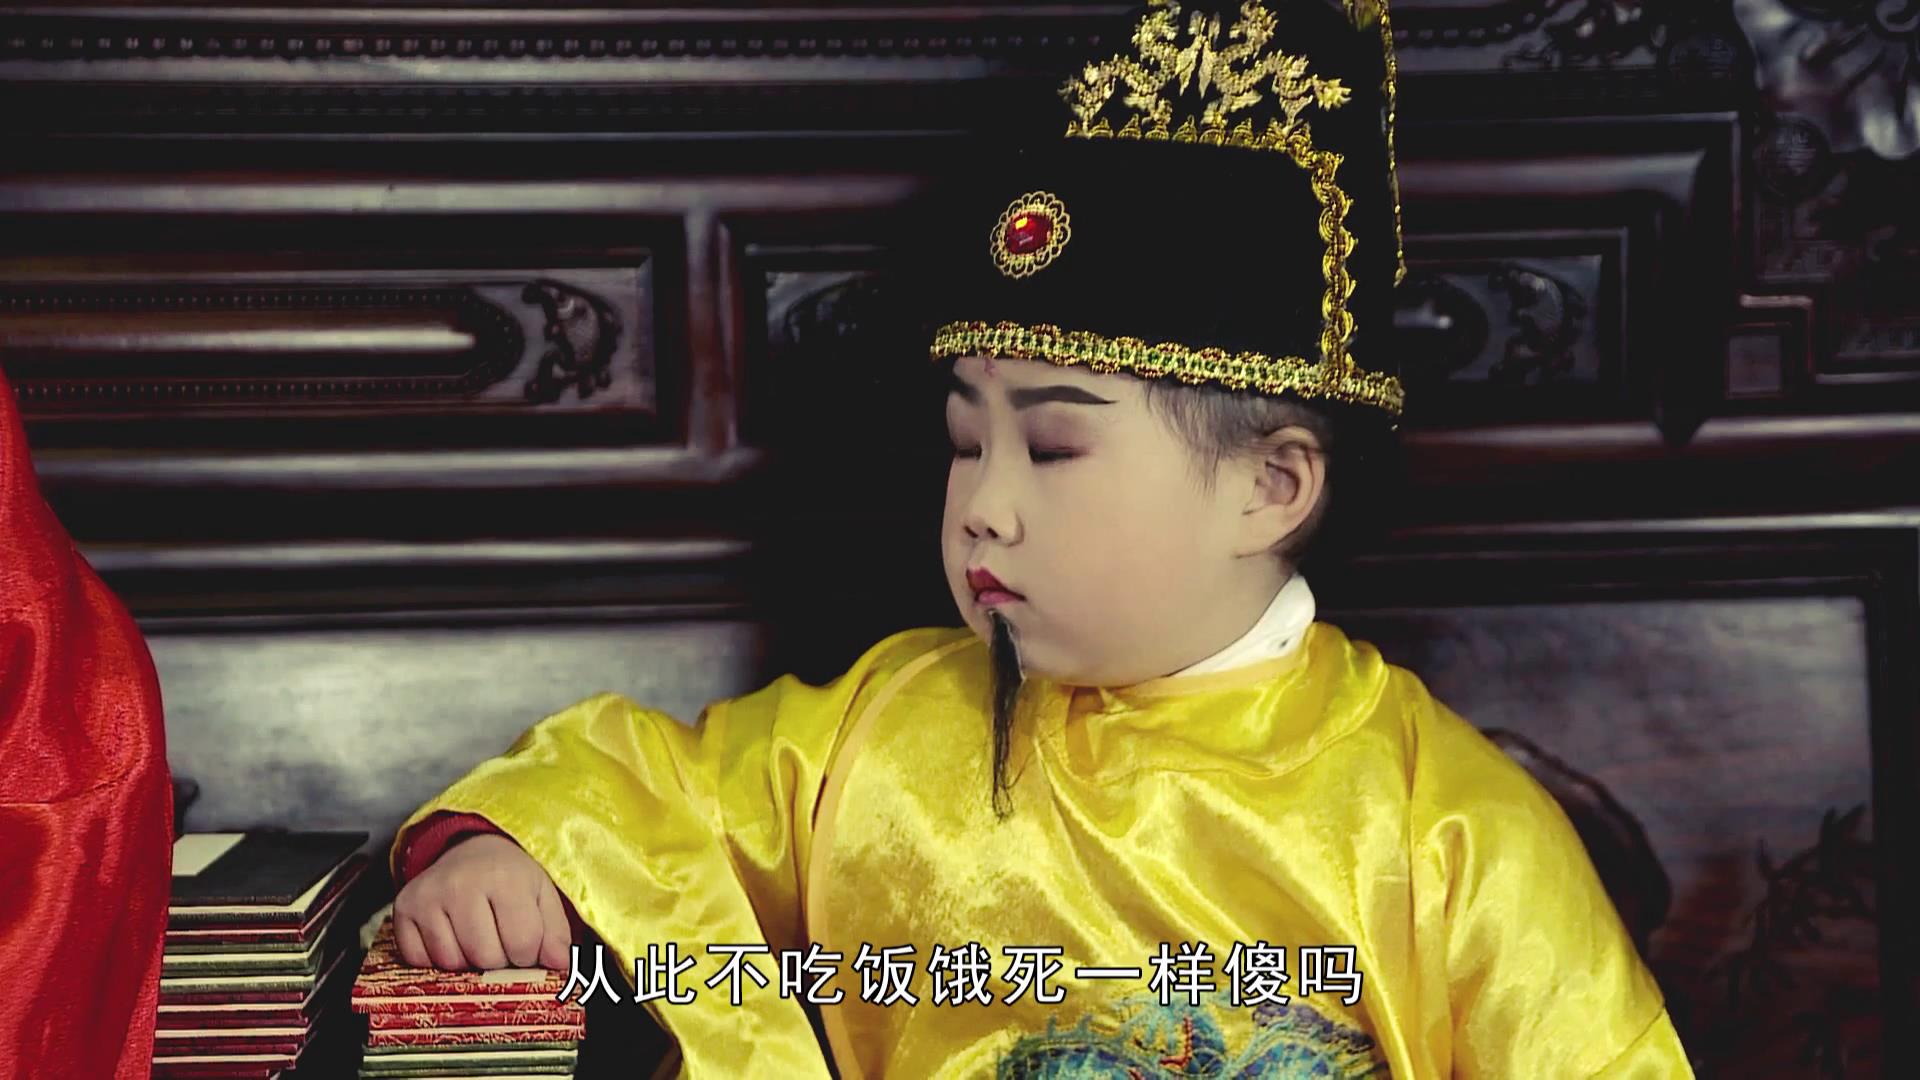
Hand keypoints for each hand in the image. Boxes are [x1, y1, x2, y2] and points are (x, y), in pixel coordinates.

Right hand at [392, 833, 572, 970]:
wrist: (471, 850)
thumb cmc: (511, 878)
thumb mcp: (543, 896)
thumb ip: (557, 933)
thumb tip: (560, 966)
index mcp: (505, 877)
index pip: (523, 944)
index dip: (529, 955)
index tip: (525, 943)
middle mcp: (462, 883)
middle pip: (485, 957)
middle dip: (498, 960)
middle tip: (499, 939)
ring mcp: (428, 896)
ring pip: (451, 963)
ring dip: (467, 962)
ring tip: (476, 936)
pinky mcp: (403, 908)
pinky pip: (418, 960)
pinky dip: (435, 960)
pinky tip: (449, 937)